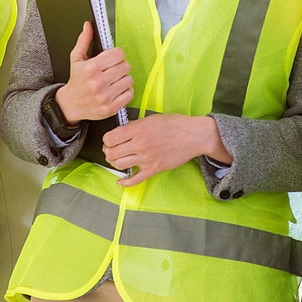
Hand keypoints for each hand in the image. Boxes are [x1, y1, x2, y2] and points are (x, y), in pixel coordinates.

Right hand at [54, 21, 132, 122]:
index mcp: (91, 68)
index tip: (112, 58)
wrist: (70, 105)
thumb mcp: (76, 59)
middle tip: (112, 69)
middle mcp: (98, 83)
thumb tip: (88, 25)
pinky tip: (116, 90)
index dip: (116, 54)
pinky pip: (130, 94)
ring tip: (114, 80)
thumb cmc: (76, 80)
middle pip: (126, 66)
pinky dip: (125, 91)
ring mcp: (105, 97)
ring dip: (123, 79)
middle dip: (120, 66)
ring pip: (129, 80)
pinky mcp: (110, 108)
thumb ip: (84, 40)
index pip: (118, 54)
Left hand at [103, 114, 227, 187]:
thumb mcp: (152, 118)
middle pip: (111, 153)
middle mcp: (140, 144)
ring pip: (119, 165)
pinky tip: (121, 180)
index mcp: (138, 129)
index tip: (109, 139)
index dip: (106, 139)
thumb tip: (122, 129)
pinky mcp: (154, 169)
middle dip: (108, 151)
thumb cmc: (176, 124)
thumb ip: (136, 124)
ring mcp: (147, 158)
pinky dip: (124, 182)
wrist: (195, 135)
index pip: (110, 138)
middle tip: (111, 150)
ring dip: (115, 163)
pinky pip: (134, 180)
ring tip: (118, 159)